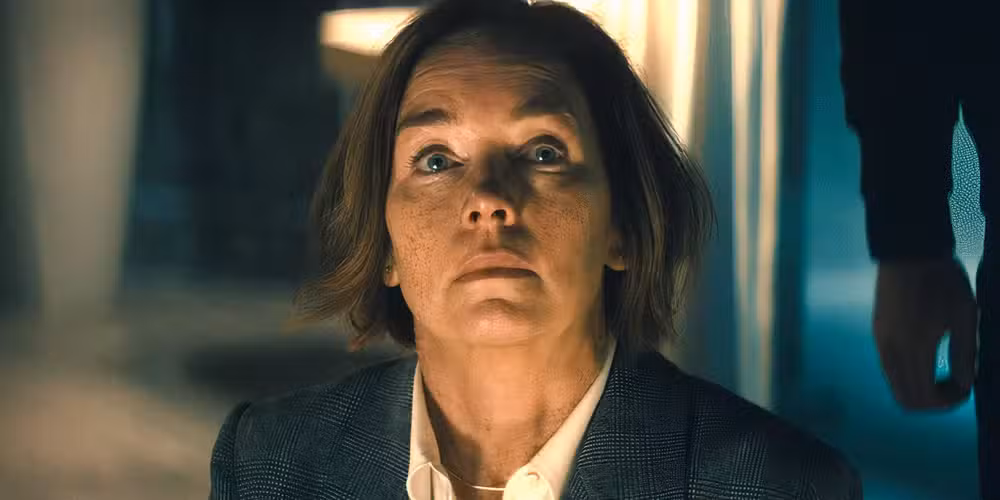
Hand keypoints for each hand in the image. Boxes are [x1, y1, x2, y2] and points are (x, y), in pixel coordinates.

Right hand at [873, 257, 977, 409]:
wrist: (909, 251)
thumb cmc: (943, 281)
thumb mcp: (965, 316)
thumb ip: (965, 354)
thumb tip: (966, 384)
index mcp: (915, 347)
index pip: (925, 397)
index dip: (948, 402)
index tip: (965, 387)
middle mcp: (892, 350)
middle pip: (905, 398)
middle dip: (932, 401)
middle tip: (954, 385)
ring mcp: (880, 341)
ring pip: (894, 384)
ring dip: (918, 388)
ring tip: (941, 372)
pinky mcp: (877, 332)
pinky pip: (889, 367)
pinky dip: (907, 374)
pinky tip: (926, 356)